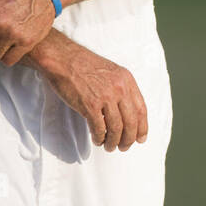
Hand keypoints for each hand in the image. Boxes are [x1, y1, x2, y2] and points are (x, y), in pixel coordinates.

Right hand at [37, 37, 148, 151]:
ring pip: (116, 129)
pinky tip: (97, 140)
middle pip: (131, 122)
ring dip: (113, 142)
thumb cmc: (83, 65)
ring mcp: (105, 97)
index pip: (141, 109)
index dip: (142, 127)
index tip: (140, 138)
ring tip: (109, 146)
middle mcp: (119, 88)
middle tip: (123, 147)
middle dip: (129, 139)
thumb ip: (121, 88)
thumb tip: (126, 113)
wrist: (63, 58)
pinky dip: (99, 138)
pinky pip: (99, 129)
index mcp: (126, 80)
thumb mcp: (110, 71)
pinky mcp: (90, 105)